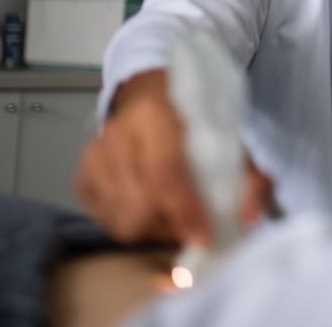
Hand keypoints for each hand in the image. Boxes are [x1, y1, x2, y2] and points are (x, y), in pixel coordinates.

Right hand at [75, 70, 272, 244]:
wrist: (151, 94)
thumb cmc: (196, 120)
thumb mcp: (231, 138)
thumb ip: (249, 176)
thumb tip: (250, 216)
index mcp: (155, 115)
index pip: (164, 172)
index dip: (184, 210)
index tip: (204, 237)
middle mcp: (117, 134)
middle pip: (138, 206)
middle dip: (169, 226)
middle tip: (191, 226)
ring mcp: (94, 155)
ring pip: (119, 220)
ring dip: (150, 230)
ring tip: (172, 216)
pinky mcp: (81, 175)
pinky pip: (103, 219)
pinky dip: (129, 224)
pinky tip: (148, 210)